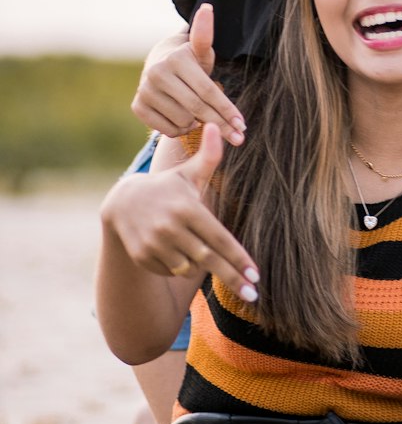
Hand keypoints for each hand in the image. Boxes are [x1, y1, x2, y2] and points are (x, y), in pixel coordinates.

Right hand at [102, 124, 259, 301]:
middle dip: (233, 279)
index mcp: (187, 208)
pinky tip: (177, 251)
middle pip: (209, 260)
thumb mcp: (188, 173)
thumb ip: (209, 156)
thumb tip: (220, 128)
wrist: (122, 202)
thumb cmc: (168, 187)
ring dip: (201, 266)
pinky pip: (172, 270)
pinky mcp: (143, 257)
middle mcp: (171, 227)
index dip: (239, 258)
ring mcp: (155, 244)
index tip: (257, 275)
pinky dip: (180, 266)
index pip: (220, 238)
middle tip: (254, 296)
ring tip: (203, 254)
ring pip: (189, 267)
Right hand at [131, 4, 245, 143]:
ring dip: (198, 125)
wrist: (159, 65)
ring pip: (183, 122)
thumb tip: (208, 7)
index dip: (227, 110)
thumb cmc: (190, 61)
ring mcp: (144, 90)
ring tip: (202, 117)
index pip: (208, 91)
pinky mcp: (136, 106)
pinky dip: (180, 130)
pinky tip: (186, 121)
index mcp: (175, 59)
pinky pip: (166, 130)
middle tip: (238, 137)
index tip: (243, 125)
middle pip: (197, 108)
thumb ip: (206, 35)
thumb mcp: (201, 50)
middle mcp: (156, 73)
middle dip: (221, 124)